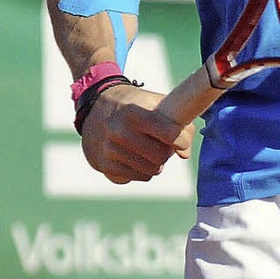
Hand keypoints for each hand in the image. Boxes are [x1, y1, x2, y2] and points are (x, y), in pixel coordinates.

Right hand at [81, 82, 195, 184]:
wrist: (95, 107)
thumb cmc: (133, 104)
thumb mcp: (153, 101)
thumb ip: (177, 121)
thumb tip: (185, 153)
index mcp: (134, 112)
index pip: (168, 134)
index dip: (181, 140)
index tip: (182, 142)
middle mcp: (120, 131)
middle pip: (161, 156)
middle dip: (167, 152)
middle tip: (163, 143)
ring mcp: (110, 150)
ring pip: (150, 171)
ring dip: (155, 162)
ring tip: (149, 148)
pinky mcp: (104, 166)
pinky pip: (136, 177)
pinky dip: (141, 169)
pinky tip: (135, 155)